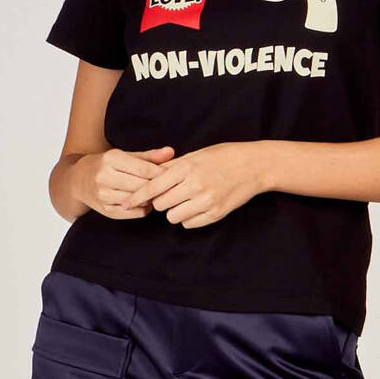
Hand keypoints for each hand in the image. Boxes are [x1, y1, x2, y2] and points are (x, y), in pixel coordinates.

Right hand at [72, 146, 175, 219]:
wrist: (78, 180)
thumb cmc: (106, 165)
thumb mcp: (125, 156)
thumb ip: (149, 156)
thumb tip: (171, 152)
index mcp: (110, 159)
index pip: (144, 169)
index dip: (161, 173)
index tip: (171, 174)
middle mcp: (104, 177)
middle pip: (141, 185)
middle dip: (157, 186)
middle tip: (169, 186)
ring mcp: (103, 195)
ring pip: (138, 200)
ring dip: (151, 198)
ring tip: (157, 194)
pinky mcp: (105, 210)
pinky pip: (133, 213)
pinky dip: (143, 208)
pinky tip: (146, 202)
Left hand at [121, 141, 272, 228]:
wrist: (253, 166)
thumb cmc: (223, 156)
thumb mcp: (196, 155)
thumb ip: (172, 166)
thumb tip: (149, 175)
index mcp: (186, 168)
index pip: (153, 186)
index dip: (137, 196)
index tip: (126, 203)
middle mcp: (195, 185)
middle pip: (160, 204)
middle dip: (160, 202)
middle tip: (168, 195)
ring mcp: (206, 201)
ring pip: (173, 217)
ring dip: (174, 211)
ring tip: (184, 201)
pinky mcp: (216, 213)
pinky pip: (189, 224)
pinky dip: (188, 218)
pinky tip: (195, 207)